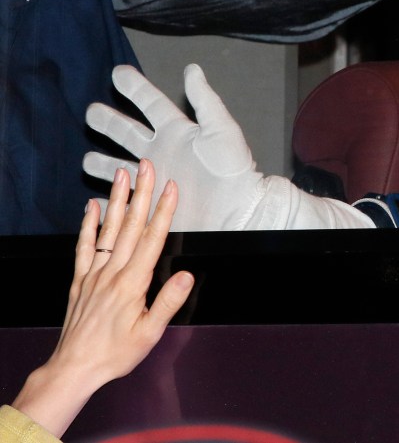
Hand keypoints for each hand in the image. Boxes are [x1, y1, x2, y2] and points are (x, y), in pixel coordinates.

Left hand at [11, 160, 192, 437]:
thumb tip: (187, 275)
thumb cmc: (115, 354)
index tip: (171, 187)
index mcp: (133, 283)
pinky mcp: (81, 280)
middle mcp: (113, 273)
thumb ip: (168, 302)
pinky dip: (89, 224)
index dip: (163, 211)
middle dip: (141, 194)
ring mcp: (94, 274)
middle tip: (147, 166)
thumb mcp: (150, 334)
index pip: (152, 239)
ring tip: (122, 175)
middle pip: (131, 226)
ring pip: (109, 229)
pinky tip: (93, 206)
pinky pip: (85, 247)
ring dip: (117, 200)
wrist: (75, 368)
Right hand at [84, 65, 372, 230]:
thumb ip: (204, 100)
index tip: (119, 73)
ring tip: (86, 159)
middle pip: (128, 133)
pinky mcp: (150, 202)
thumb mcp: (221, 129)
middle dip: (109, 122)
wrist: (235, 211)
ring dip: (103, 162)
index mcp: (179, 132)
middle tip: (91, 112)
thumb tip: (192, 69)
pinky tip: (95, 198)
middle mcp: (163, 152)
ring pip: (120, 166)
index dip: (136, 88)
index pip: (152, 104)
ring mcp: (154, 178)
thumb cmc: (233, 171)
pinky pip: (122, 200)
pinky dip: (108, 198)